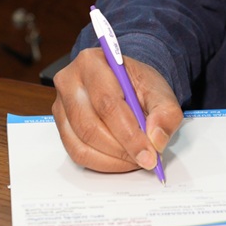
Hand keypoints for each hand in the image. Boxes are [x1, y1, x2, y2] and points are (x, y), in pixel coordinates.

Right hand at [51, 47, 183, 173]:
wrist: (123, 83)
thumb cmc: (136, 84)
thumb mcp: (159, 90)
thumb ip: (165, 112)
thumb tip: (156, 139)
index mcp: (92, 62)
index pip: (108, 104)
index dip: (129, 134)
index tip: (149, 154)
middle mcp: (69, 81)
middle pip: (90, 126)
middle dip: (121, 149)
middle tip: (145, 160)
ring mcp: (61, 104)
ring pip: (81, 143)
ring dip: (112, 159)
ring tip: (135, 158)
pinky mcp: (60, 125)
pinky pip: (76, 152)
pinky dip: (101, 163)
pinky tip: (120, 160)